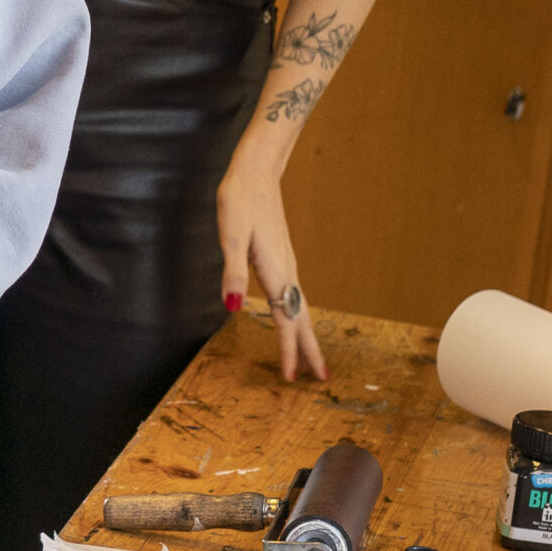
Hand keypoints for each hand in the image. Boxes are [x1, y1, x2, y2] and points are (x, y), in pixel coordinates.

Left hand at [215, 160, 327, 383]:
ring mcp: (287, 263)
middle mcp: (286, 271)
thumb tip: (231, 308)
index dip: (288, 350)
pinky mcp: (282, 256)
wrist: (257, 171)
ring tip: (310, 357)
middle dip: (310, 350)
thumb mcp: (230, 234)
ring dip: (305, 334)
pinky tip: (291, 315)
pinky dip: (297, 314)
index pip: (285, 320)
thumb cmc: (240, 200)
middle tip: (321, 379)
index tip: (291, 377)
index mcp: (275, 271)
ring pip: (300, 307)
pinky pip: (294, 294)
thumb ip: (232, 272)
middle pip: (301, 318)